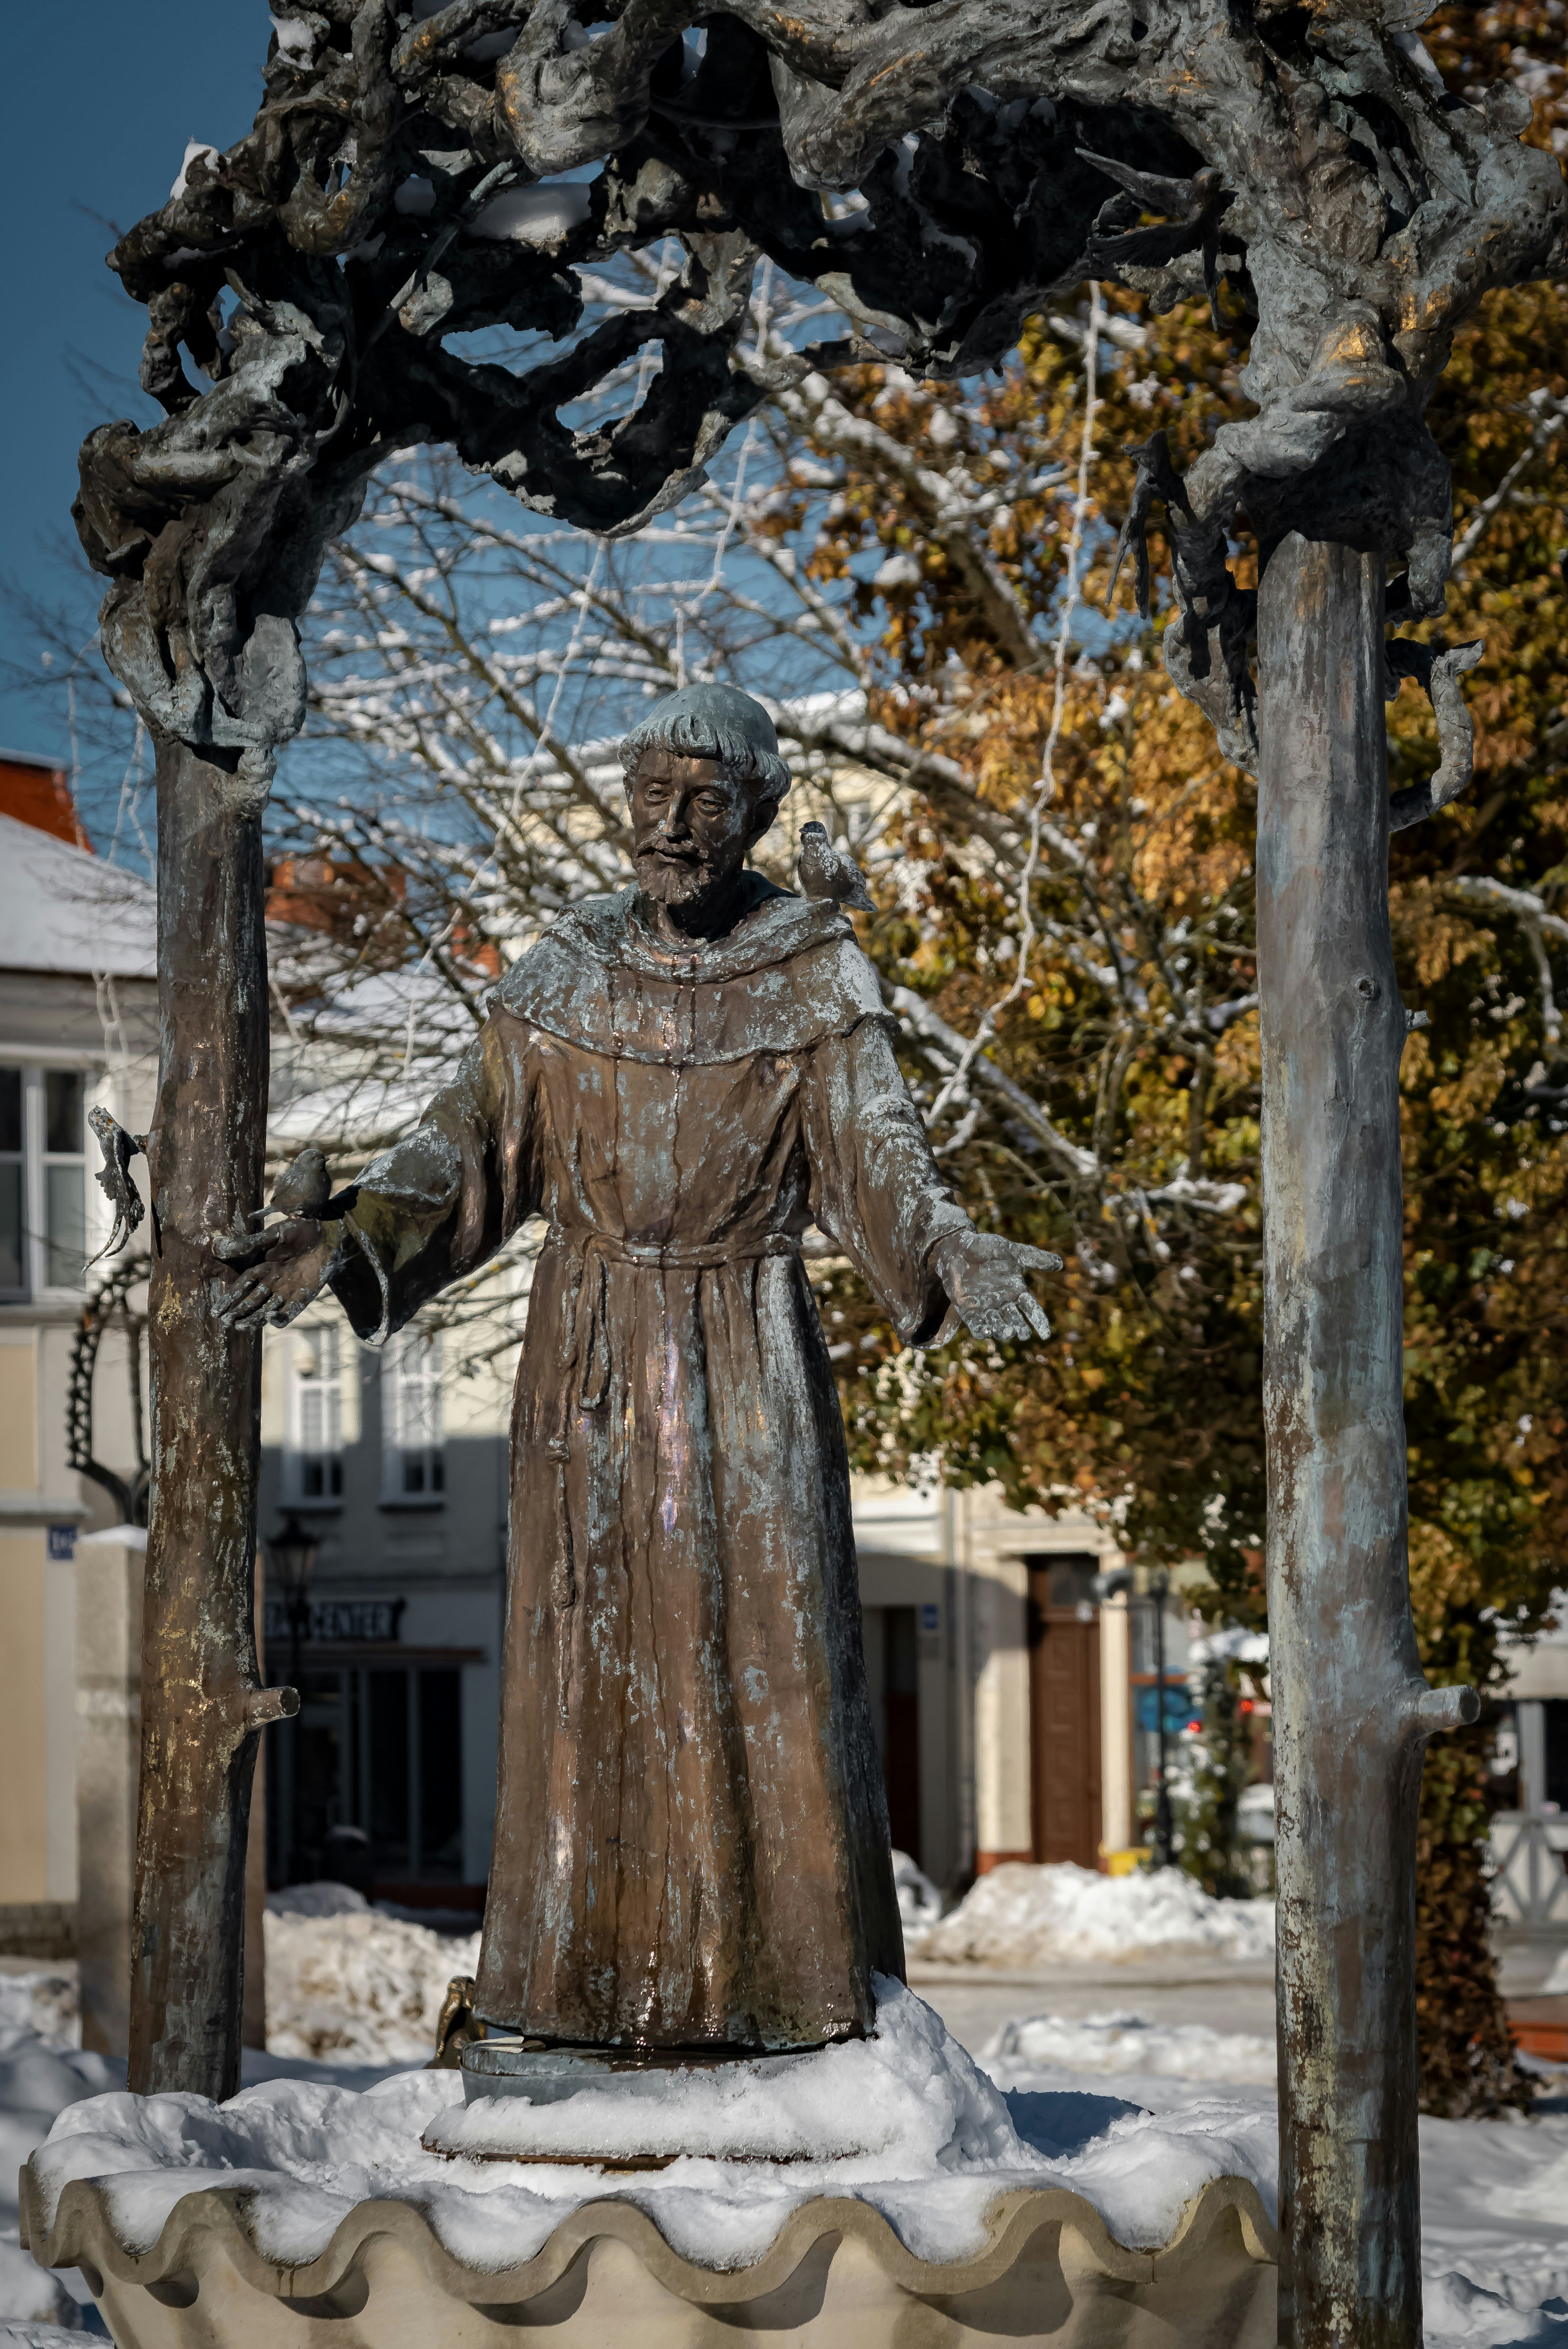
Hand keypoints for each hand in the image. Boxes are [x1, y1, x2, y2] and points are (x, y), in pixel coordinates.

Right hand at [213, 1217, 339, 1329]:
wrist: (327, 1235)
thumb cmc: (301, 1231)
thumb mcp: (274, 1234)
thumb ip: (252, 1242)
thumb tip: (226, 1248)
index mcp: (263, 1269)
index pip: (241, 1287)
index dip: (229, 1299)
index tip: (216, 1311)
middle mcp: (272, 1283)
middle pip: (251, 1302)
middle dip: (238, 1312)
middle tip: (225, 1322)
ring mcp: (287, 1292)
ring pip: (266, 1311)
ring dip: (253, 1320)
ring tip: (240, 1326)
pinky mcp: (302, 1298)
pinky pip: (288, 1314)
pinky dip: (279, 1318)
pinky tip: (269, 1317)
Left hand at [930, 1229, 1059, 1343]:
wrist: (958, 1248)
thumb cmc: (985, 1248)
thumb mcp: (1012, 1251)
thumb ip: (1034, 1257)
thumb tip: (1061, 1263)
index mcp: (1016, 1290)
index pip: (1031, 1309)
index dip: (1039, 1322)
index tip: (1045, 1334)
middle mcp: (1003, 1301)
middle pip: (1016, 1321)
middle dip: (1020, 1329)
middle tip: (1022, 1333)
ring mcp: (985, 1307)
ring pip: (998, 1326)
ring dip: (1003, 1331)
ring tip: (1007, 1331)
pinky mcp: (968, 1310)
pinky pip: (977, 1326)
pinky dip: (982, 1331)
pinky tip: (986, 1331)